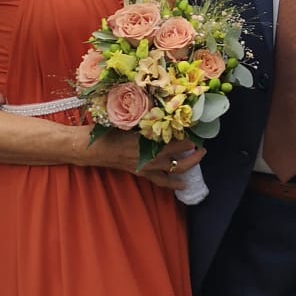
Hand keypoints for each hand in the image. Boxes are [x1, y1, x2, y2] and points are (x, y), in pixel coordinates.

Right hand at [85, 129, 206, 189]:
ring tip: (199, 156)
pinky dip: (174, 183)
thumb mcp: (127, 119)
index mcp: (149, 139)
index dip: (188, 131)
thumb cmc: (107, 131)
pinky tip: (183, 185)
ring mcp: (149, 166)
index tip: (195, 124)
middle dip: (194, 148)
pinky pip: (162, 181)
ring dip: (190, 163)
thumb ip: (145, 117)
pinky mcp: (143, 173)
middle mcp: (152, 155)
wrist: (92, 149)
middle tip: (203, 142)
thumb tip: (161, 110)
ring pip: (176, 168)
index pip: (176, 136)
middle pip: (181, 152)